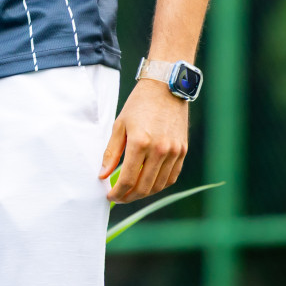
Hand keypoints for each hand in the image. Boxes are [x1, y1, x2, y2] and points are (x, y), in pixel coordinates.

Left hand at [99, 78, 189, 202]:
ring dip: (144, 193)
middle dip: (129, 197)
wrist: (165, 87)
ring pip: (159, 185)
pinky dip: (159, 184)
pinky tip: (148, 183)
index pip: (127, 179)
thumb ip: (111, 152)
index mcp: (140, 142)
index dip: (117, 192)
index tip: (110, 196)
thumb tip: (102, 175)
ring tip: (131, 192)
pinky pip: (171, 177)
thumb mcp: (119, 125)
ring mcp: (174, 151)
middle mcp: (159, 150)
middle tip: (119, 197)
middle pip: (144, 187)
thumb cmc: (138, 105)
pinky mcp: (182, 151)